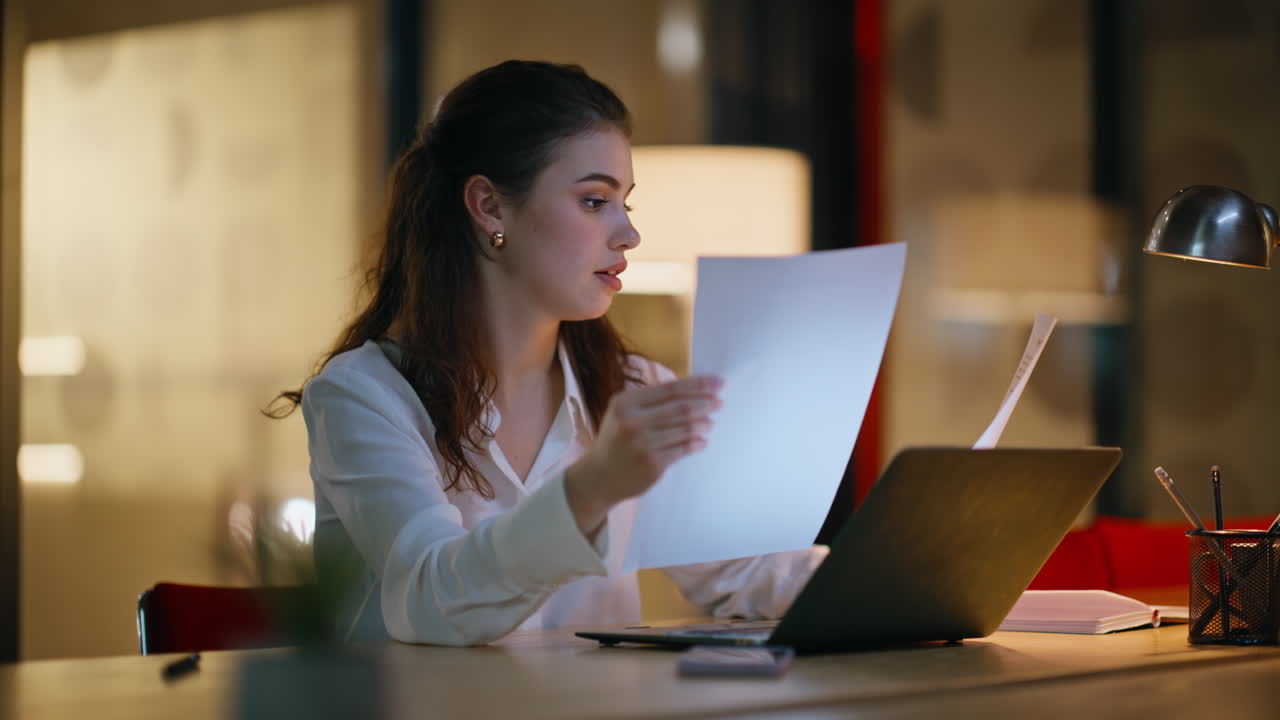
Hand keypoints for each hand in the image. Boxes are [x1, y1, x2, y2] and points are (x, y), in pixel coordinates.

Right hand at [564, 375, 722, 538]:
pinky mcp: (653, 463)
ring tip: (710, 423)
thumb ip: (650, 400)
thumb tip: (691, 389)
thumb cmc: (616, 440)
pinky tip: (701, 441)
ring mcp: (643, 444)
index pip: (670, 389)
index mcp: (626, 402)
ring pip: (685, 428)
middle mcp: (633, 421)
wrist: (599, 476)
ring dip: (703, 424)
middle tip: (719, 402)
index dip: (698, 385)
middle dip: (705, 403)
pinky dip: (696, 443)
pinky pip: (684, 449)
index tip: (718, 382)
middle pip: (681, 407)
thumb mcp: (623, 412)